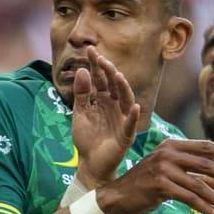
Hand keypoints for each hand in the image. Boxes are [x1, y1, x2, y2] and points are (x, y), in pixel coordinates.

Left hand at [71, 47, 141, 187]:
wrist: (91, 163)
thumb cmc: (87, 138)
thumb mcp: (79, 113)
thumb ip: (81, 94)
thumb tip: (82, 70)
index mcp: (103, 99)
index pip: (100, 78)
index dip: (96, 65)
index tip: (89, 49)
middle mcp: (115, 106)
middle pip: (114, 85)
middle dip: (108, 72)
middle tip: (101, 59)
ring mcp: (122, 119)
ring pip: (125, 99)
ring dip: (123, 88)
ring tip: (118, 76)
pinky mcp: (126, 134)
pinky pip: (131, 123)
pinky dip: (133, 115)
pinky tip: (134, 106)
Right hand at [99, 138, 213, 213]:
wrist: (118, 196)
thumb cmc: (147, 185)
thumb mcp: (174, 177)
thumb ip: (199, 177)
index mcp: (172, 145)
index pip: (205, 146)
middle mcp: (168, 153)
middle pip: (206, 163)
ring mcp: (163, 169)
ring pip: (199, 184)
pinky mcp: (160, 186)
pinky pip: (189, 198)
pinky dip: (204, 206)